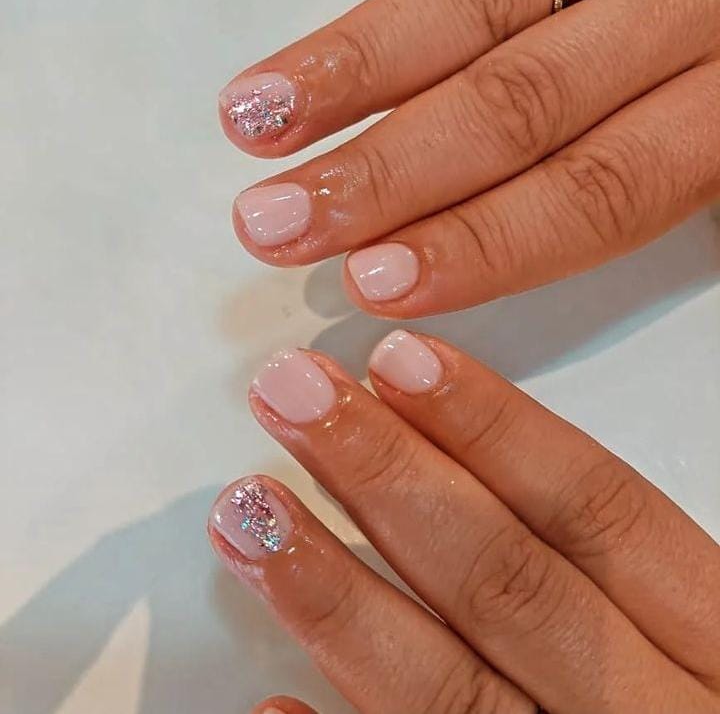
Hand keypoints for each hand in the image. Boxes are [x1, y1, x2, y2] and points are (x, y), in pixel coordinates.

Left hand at [208, 331, 719, 712]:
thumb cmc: (694, 710)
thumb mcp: (697, 636)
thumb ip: (614, 563)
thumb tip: (487, 467)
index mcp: (707, 645)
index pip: (592, 509)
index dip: (491, 426)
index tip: (399, 363)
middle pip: (503, 576)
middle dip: (386, 477)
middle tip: (296, 399)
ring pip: (444, 690)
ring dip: (334, 594)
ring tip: (251, 514)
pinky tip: (270, 707)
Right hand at [218, 0, 719, 317]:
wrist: (717, 12)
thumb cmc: (711, 82)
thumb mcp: (711, 143)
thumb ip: (626, 181)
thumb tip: (481, 251)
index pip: (595, 190)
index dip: (481, 244)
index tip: (381, 285)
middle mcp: (674, 22)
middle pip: (516, 110)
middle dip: (388, 175)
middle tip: (287, 223)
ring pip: (472, 18)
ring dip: (350, 81)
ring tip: (259, 126)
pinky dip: (375, 24)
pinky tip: (305, 61)